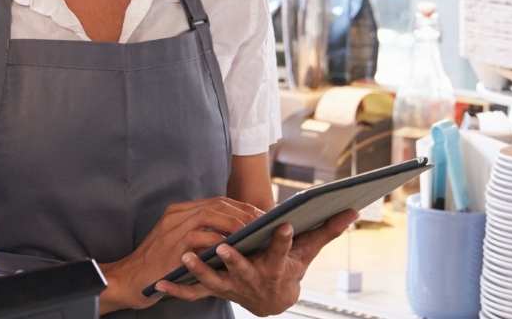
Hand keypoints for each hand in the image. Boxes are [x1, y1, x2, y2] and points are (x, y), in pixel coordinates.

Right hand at [98, 197, 263, 312]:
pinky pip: (203, 236)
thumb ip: (200, 234)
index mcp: (179, 211)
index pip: (217, 201)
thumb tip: (232, 233)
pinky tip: (237, 246)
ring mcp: (174, 227)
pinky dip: (222, 239)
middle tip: (265, 222)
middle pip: (218, 204)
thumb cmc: (157, 266)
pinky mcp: (174, 244)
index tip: (260, 215)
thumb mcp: (179, 244)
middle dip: (244, 212)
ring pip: (212, 214)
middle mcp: (177, 214)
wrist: (130, 280)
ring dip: (236, 222)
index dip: (240, 207)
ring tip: (255, 232)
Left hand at [152, 210, 357, 316]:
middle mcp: (253, 278)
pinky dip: (176, 291)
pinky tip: (160, 285)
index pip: (282, 251)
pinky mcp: (216, 291)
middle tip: (224, 247)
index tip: (283, 224)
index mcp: (276, 266)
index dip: (283, 239)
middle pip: (243, 269)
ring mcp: (232, 287)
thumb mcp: (308, 252)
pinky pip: (194, 294)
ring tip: (187, 258)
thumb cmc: (290, 269)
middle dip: (235, 259)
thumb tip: (352, 210)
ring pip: (215, 281)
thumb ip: (326, 230)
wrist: (273, 301)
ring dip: (201, 270)